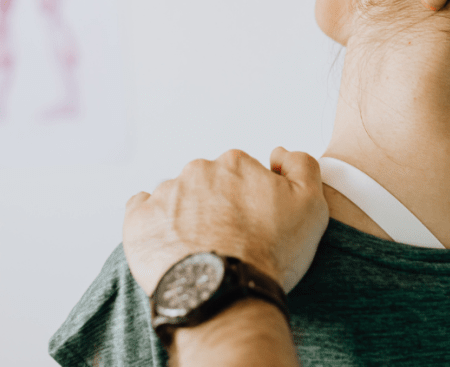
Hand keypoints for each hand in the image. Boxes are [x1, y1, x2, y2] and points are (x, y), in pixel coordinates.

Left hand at [123, 147, 328, 295]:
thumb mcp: (311, 205)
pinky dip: (153, 223)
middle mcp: (197, 171)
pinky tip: (168, 243)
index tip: (253, 224)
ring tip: (200, 250)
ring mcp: (165, 195)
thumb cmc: (269, 254)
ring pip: (177, 199)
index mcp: (234, 163)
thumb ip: (302, 166)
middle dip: (216, 206)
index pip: (241, 174)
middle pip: (208, 184)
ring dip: (186, 217)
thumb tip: (278, 153)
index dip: (249, 200)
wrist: (226, 295)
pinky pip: (142, 211)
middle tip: (229, 240)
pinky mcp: (139, 221)